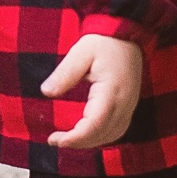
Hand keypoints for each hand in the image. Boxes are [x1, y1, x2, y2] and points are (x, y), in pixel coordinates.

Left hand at [42, 33, 144, 147]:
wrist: (126, 34)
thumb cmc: (104, 42)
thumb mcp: (80, 53)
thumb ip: (64, 74)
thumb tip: (47, 92)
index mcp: (112, 90)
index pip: (95, 123)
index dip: (76, 137)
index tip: (56, 140)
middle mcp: (124, 102)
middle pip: (103, 134)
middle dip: (78, 142)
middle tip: (55, 140)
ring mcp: (129, 105)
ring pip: (112, 135)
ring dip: (90, 142)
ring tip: (68, 139)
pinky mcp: (129, 105)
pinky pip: (117, 129)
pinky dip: (101, 136)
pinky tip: (86, 135)